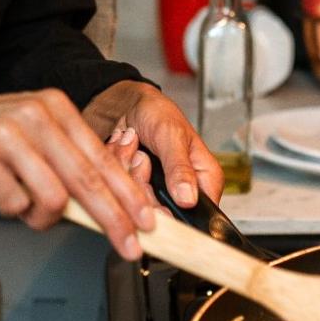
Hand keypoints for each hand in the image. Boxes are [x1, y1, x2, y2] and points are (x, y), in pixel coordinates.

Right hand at [0, 87, 155, 257]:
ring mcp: (7, 132)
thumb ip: (61, 163)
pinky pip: (12, 202)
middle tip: (129, 245)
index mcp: (54, 107)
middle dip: (114, 219)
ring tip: (24, 208)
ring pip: (52, 196)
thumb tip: (103, 209)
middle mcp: (35, 114)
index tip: (148, 224)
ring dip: (43, 217)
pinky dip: (10, 209)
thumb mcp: (25, 137)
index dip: (129, 195)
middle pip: (88, 179)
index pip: (102, 159)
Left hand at [82, 80, 224, 208]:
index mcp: (203, 179)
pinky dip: (116, 167)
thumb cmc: (157, 112)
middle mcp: (182, 190)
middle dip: (142, 183)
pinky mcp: (134, 189)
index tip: (155, 199)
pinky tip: (122, 149)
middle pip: (160, 213)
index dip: (172, 212)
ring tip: (132, 146)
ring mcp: (156, 191)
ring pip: (136, 203)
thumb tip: (188, 199)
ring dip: (127, 170)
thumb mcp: (172, 135)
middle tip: (141, 156)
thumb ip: (180, 167)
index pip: (196, 216)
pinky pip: (118, 193)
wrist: (126, 104)